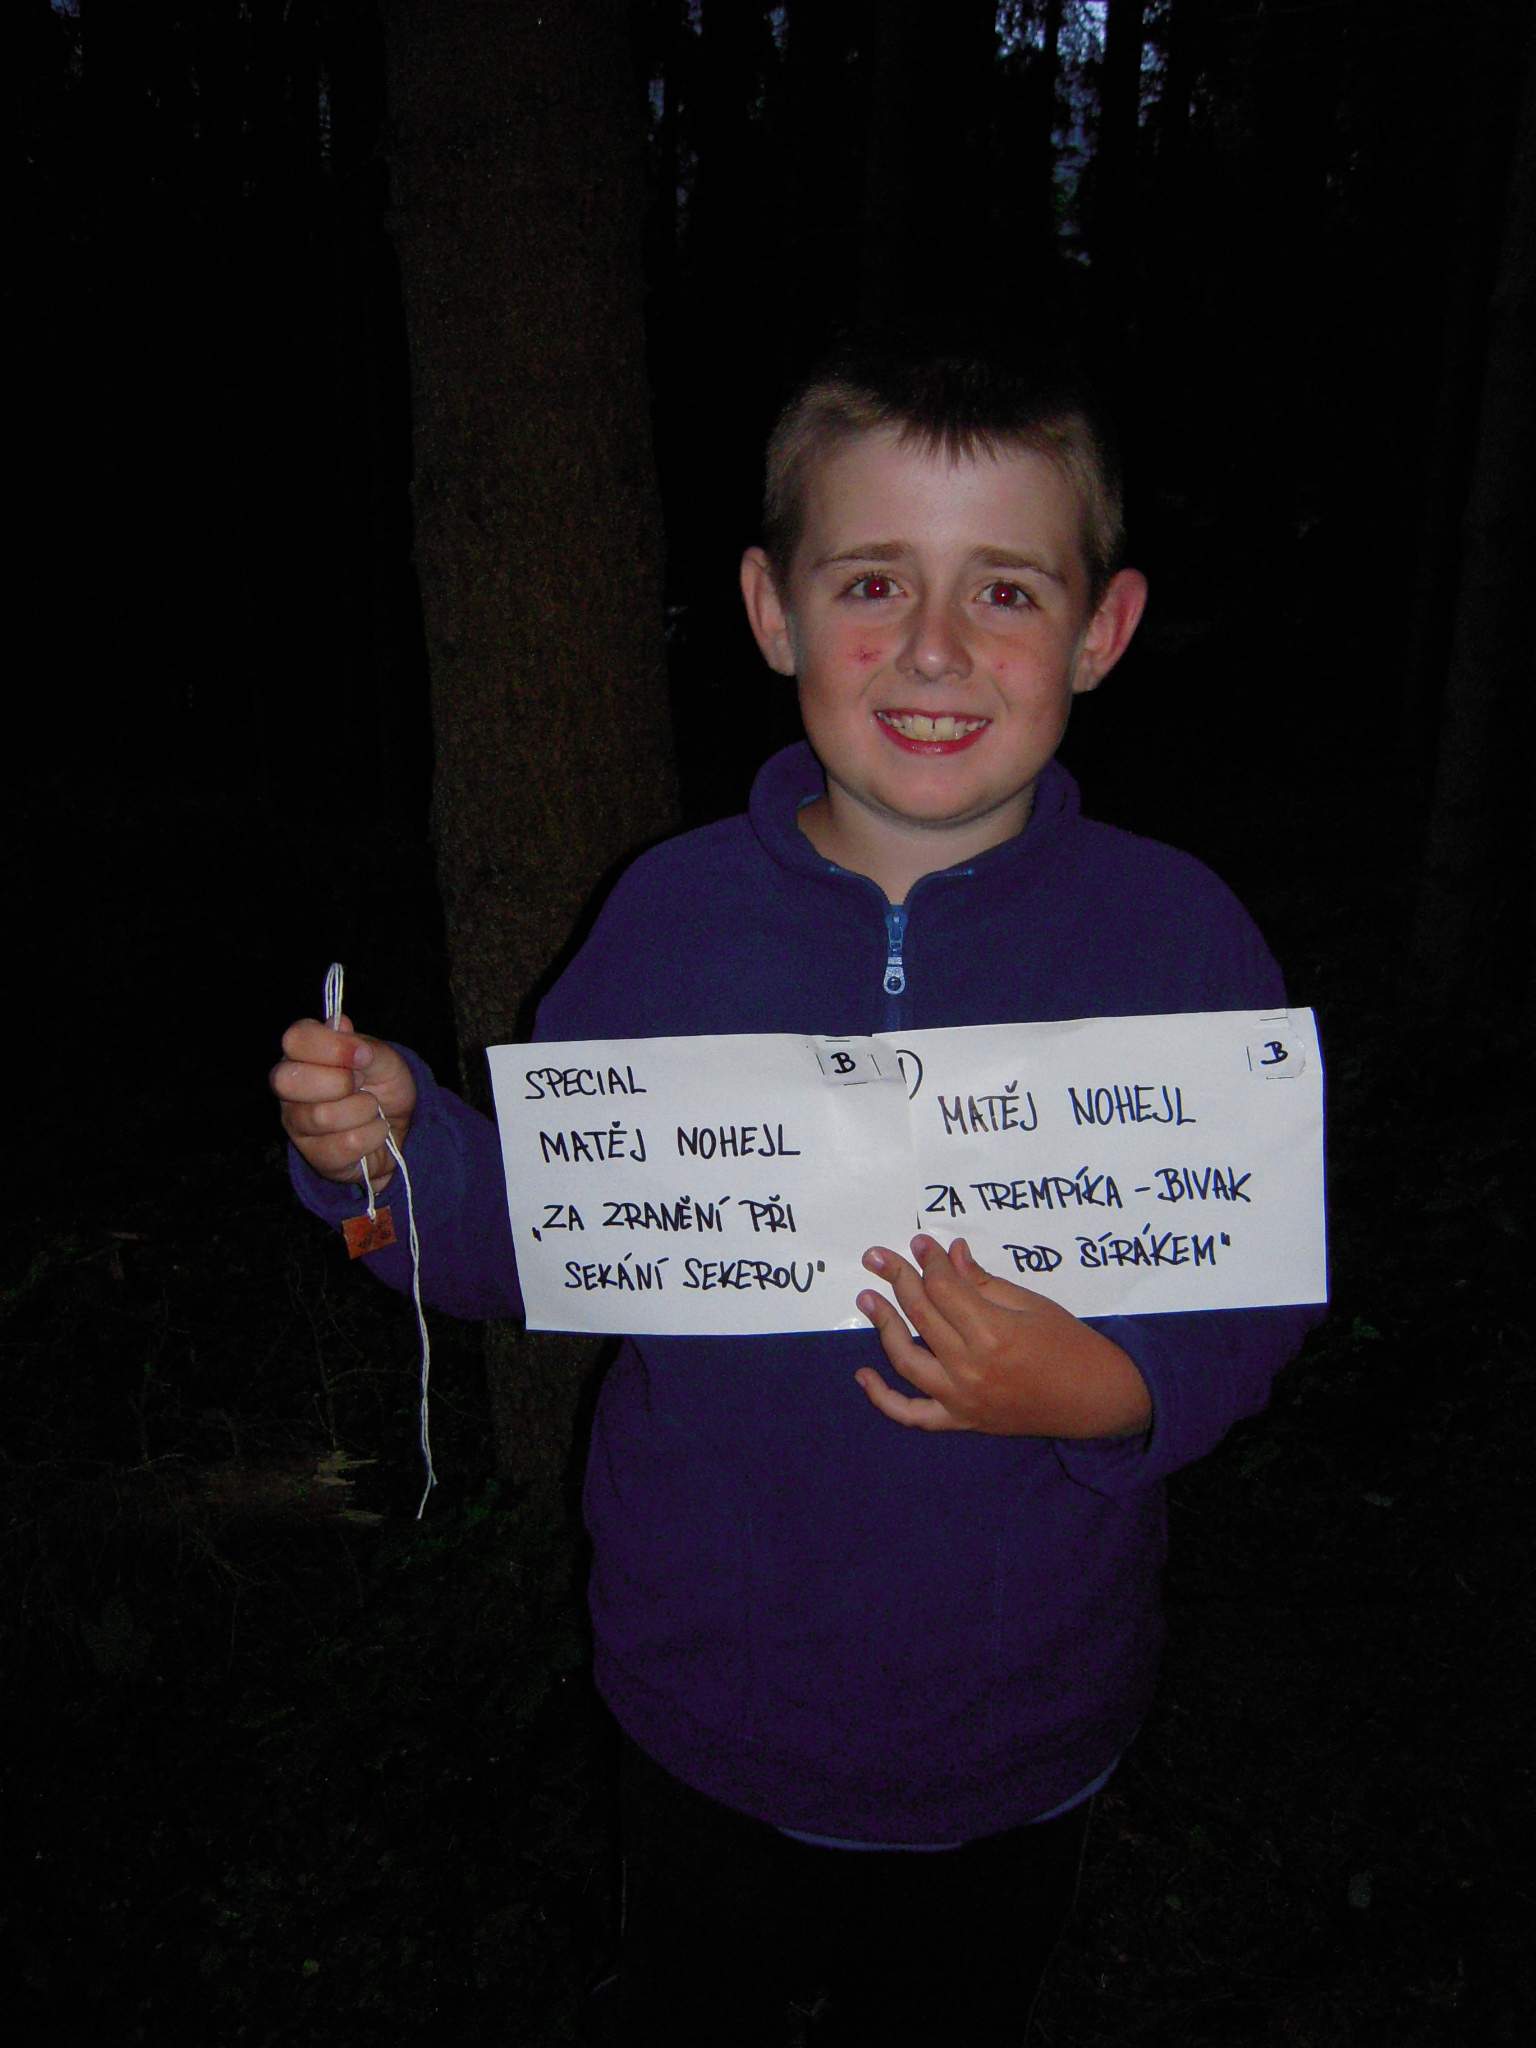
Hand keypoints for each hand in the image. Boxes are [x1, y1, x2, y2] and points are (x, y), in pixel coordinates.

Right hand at [269, 1015, 416, 1188]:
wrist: (402, 1127)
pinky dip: (373, 1135)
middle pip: (288, 1081)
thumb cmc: (383, 1085)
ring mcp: (297, 1124)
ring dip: (364, 1110)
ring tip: (371, 1108)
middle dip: (340, 1082)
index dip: (331, 1046)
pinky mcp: (315, 1156)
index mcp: (302, 1054)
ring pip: (322, 1116)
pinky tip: (373, 1131)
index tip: (364, 1056)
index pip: (294, 1039)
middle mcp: (289, 1088)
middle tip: (361, 1084)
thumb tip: (340, 1025)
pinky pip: (346, 1144)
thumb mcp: (383, 1058)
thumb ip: (361, 1043)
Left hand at [855, 1235, 1151, 1438]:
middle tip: (877, 1257)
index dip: (929, 1261)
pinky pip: (912, 1414)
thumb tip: (953, 1254)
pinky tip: (863, 1376)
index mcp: (994, 1333)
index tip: (920, 1242)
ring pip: (906, 1359)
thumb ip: (984, 1282)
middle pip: (921, 1316)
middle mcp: (971, 1368)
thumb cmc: (1069, 1344)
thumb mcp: (1031, 1304)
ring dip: (884, 1326)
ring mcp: (963, 1399)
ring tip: (867, 1298)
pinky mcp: (961, 1421)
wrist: (1095, 1399)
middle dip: (898, 1279)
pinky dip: (883, 1399)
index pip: (944, 1289)